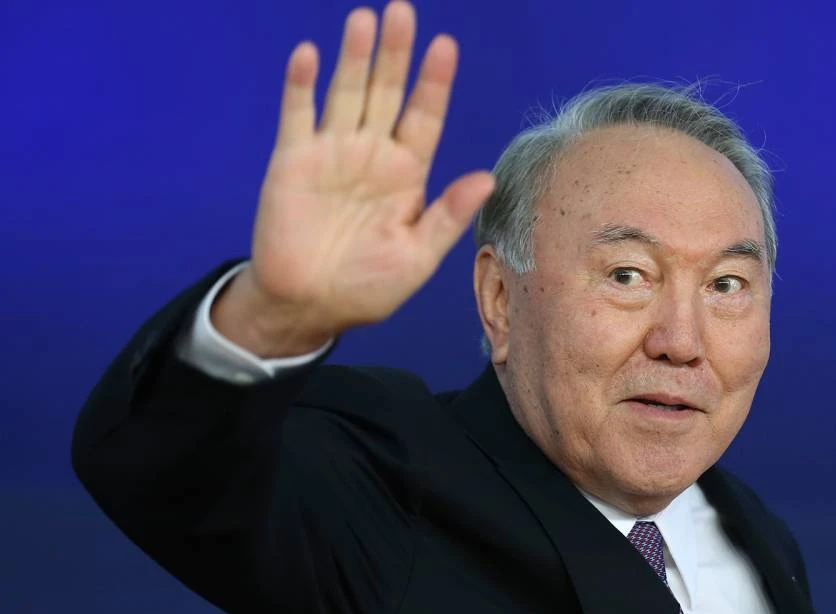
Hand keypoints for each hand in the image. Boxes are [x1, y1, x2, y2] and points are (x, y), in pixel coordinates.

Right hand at [215, 2, 493, 354]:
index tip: (446, 47)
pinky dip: (301, 86)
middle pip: (386, 93)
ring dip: (354, 58)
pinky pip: (297, 116)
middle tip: (403, 12)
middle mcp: (371, 154)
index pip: (424, 118)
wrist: (308, 306)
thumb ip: (448, 216)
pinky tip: (309, 55)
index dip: (434, 83)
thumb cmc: (368, 287)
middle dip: (395, 54)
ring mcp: (331, 153)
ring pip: (345, 95)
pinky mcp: (292, 161)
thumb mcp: (417, 257)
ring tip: (364, 19)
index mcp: (406, 174)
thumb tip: (487, 179)